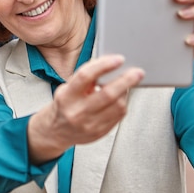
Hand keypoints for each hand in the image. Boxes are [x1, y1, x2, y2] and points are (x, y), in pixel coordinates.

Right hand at [27, 55, 144, 163]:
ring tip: (126, 85)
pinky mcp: (100, 133)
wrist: (56, 131)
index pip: (86, 77)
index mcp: (67, 96)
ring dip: (126, 93)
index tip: (118, 59)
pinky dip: (123, 104)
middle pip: (108, 94)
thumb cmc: (64, 106)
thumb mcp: (67, 88)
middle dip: (126, 81)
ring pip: (118, 106)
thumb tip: (107, 63)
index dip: (104, 65)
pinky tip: (120, 98)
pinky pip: (119, 116)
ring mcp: (90, 124)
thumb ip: (86, 78)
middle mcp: (78, 112)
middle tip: (137, 72)